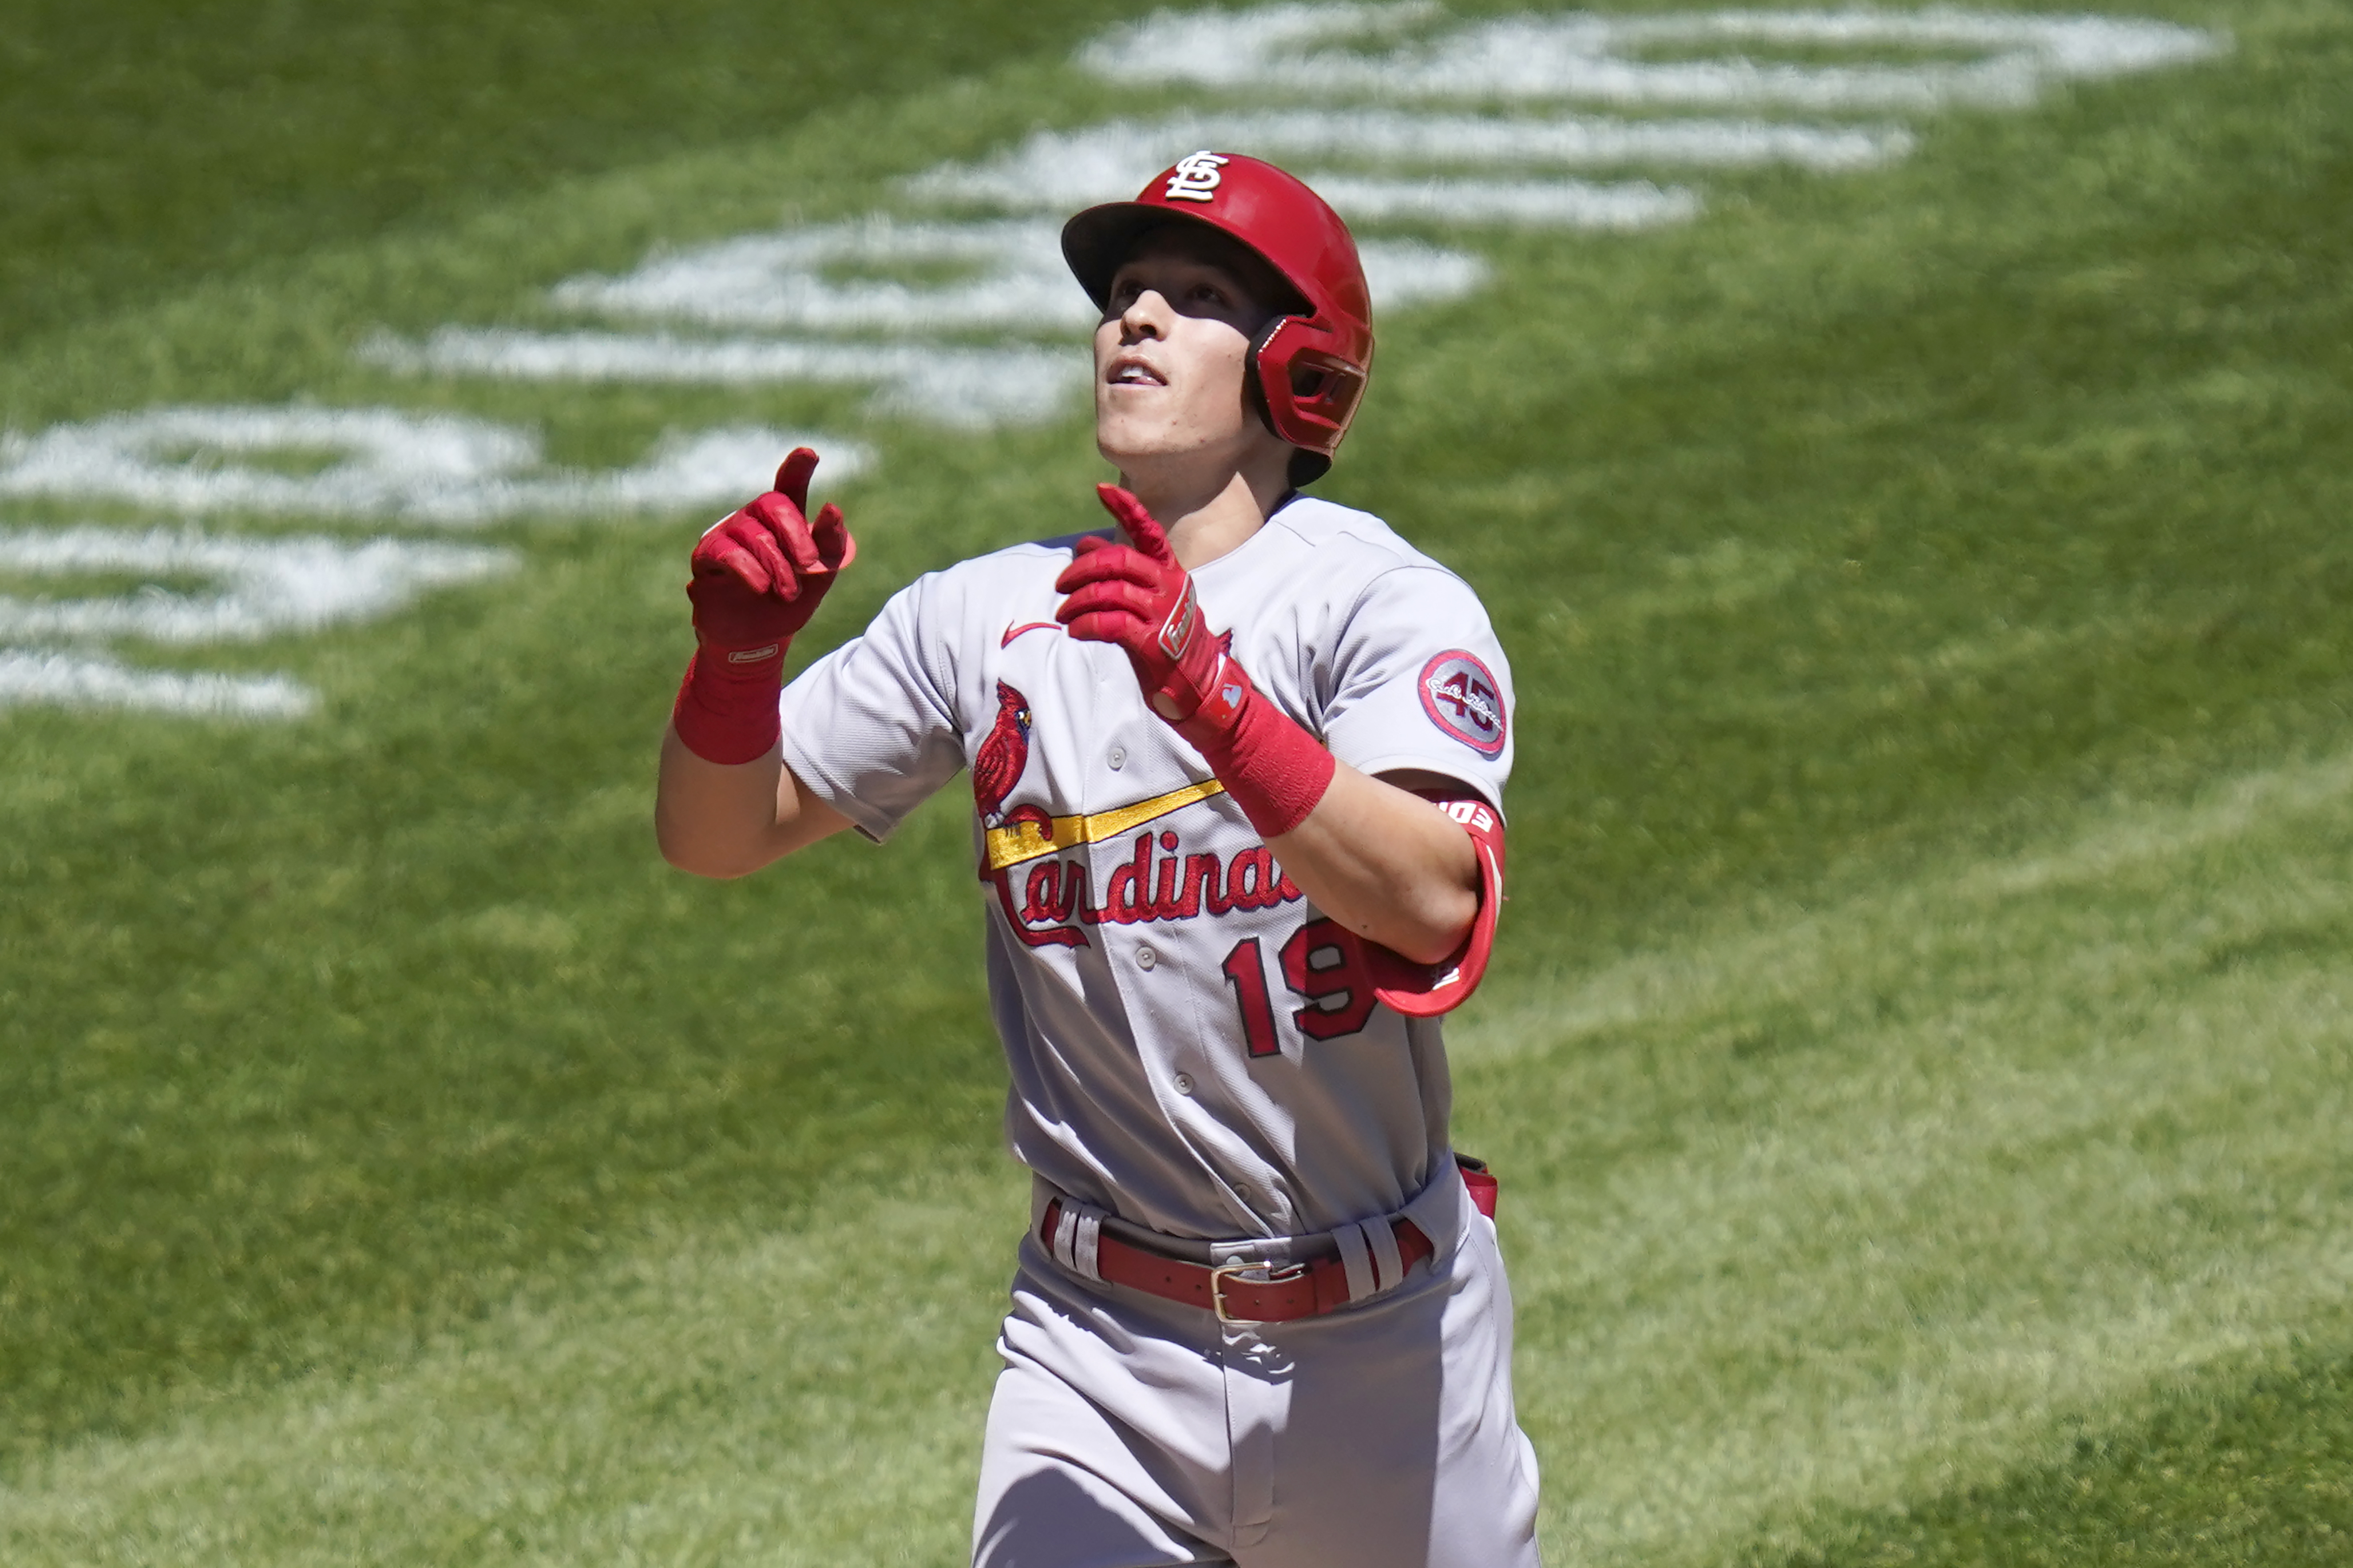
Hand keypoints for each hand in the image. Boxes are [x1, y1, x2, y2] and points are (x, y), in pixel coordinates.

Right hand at [688, 448, 855, 654]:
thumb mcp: (820, 575)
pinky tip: (762, 587)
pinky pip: (727, 552)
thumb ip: (829, 544)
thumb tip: (832, 508)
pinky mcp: (707, 557)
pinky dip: (749, 570)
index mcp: (783, 519)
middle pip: (772, 504)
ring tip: (789, 591)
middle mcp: (753, 519)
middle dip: (796, 534)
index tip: (809, 454)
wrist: (758, 638)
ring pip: (753, 533)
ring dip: (777, 564)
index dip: (797, 468)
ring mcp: (727, 534)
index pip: (789, 485)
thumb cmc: (789, 600)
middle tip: (810, 564)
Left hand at [1054, 484, 1239, 735]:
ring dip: (1077, 601)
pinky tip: (1075, 630)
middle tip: (1061, 584)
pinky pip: (1110, 624)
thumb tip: (1085, 545)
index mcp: (1170, 572)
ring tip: (1064, 613)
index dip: (1126, 508)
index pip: (1148, 532)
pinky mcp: (1153, 644)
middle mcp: (1170, 586)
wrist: (1201, 688)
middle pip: (1118, 561)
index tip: (1102, 488)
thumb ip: (1120, 575)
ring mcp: (1163, 614)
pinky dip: (1086, 624)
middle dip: (1082, 568)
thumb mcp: (1148, 601)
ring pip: (1110, 591)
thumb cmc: (1169, 641)